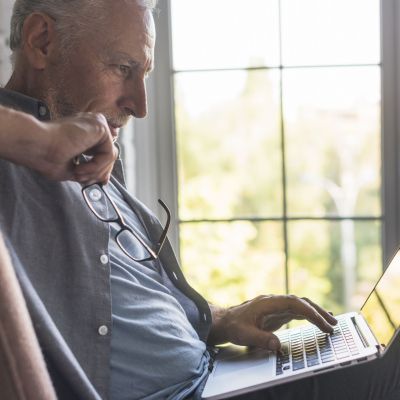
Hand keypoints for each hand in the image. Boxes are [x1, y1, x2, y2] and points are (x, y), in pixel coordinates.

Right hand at [38, 113, 116, 183]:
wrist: (36, 146)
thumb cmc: (46, 156)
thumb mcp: (72, 168)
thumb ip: (90, 171)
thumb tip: (104, 180)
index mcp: (85, 133)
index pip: (103, 151)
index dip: (102, 169)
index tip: (95, 182)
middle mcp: (92, 126)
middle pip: (109, 154)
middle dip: (99, 173)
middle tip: (85, 181)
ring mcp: (97, 124)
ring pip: (110, 156)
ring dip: (95, 172)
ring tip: (78, 174)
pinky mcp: (100, 127)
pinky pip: (109, 153)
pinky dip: (96, 166)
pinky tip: (80, 168)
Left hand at [208, 295, 336, 350]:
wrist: (225, 321)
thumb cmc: (233, 326)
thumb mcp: (244, 335)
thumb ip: (261, 339)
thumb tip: (278, 346)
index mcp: (268, 303)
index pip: (294, 303)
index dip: (309, 312)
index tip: (322, 322)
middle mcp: (274, 302)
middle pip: (301, 302)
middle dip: (318, 312)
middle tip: (333, 325)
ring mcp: (276, 306)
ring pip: (300, 306)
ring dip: (316, 313)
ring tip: (332, 323)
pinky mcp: (277, 313)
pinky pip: (296, 312)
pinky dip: (309, 316)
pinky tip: (318, 321)